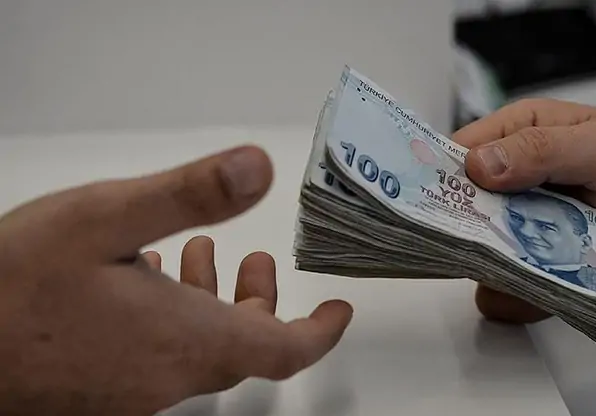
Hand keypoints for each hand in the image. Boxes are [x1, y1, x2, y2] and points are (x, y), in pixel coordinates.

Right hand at [0, 146, 352, 415]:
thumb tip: (256, 170)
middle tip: (254, 261)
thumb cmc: (13, 289)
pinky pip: (158, 357)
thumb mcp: (107, 220)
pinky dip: (172, 319)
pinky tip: (143, 281)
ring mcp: (133, 391)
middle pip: (243, 347)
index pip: (284, 350)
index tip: (339, 311)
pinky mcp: (102, 392)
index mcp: (187, 339)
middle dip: (259, 303)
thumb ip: (189, 195)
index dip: (321, 331)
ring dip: (212, 304)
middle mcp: (168, 375)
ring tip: (197, 256)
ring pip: (199, 350)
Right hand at [453, 99, 595, 329]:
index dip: (443, 171)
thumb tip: (478, 165)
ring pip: (471, 250)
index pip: (461, 148)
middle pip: (456, 203)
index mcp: (519, 133)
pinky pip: (495, 286)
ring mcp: (512, 223)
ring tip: (535, 264)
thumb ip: (544, 150)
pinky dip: (512, 293)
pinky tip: (544, 286)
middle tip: (491, 240)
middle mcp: (507, 178)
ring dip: (493, 265)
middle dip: (466, 226)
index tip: (432, 198)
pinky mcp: (521, 263)